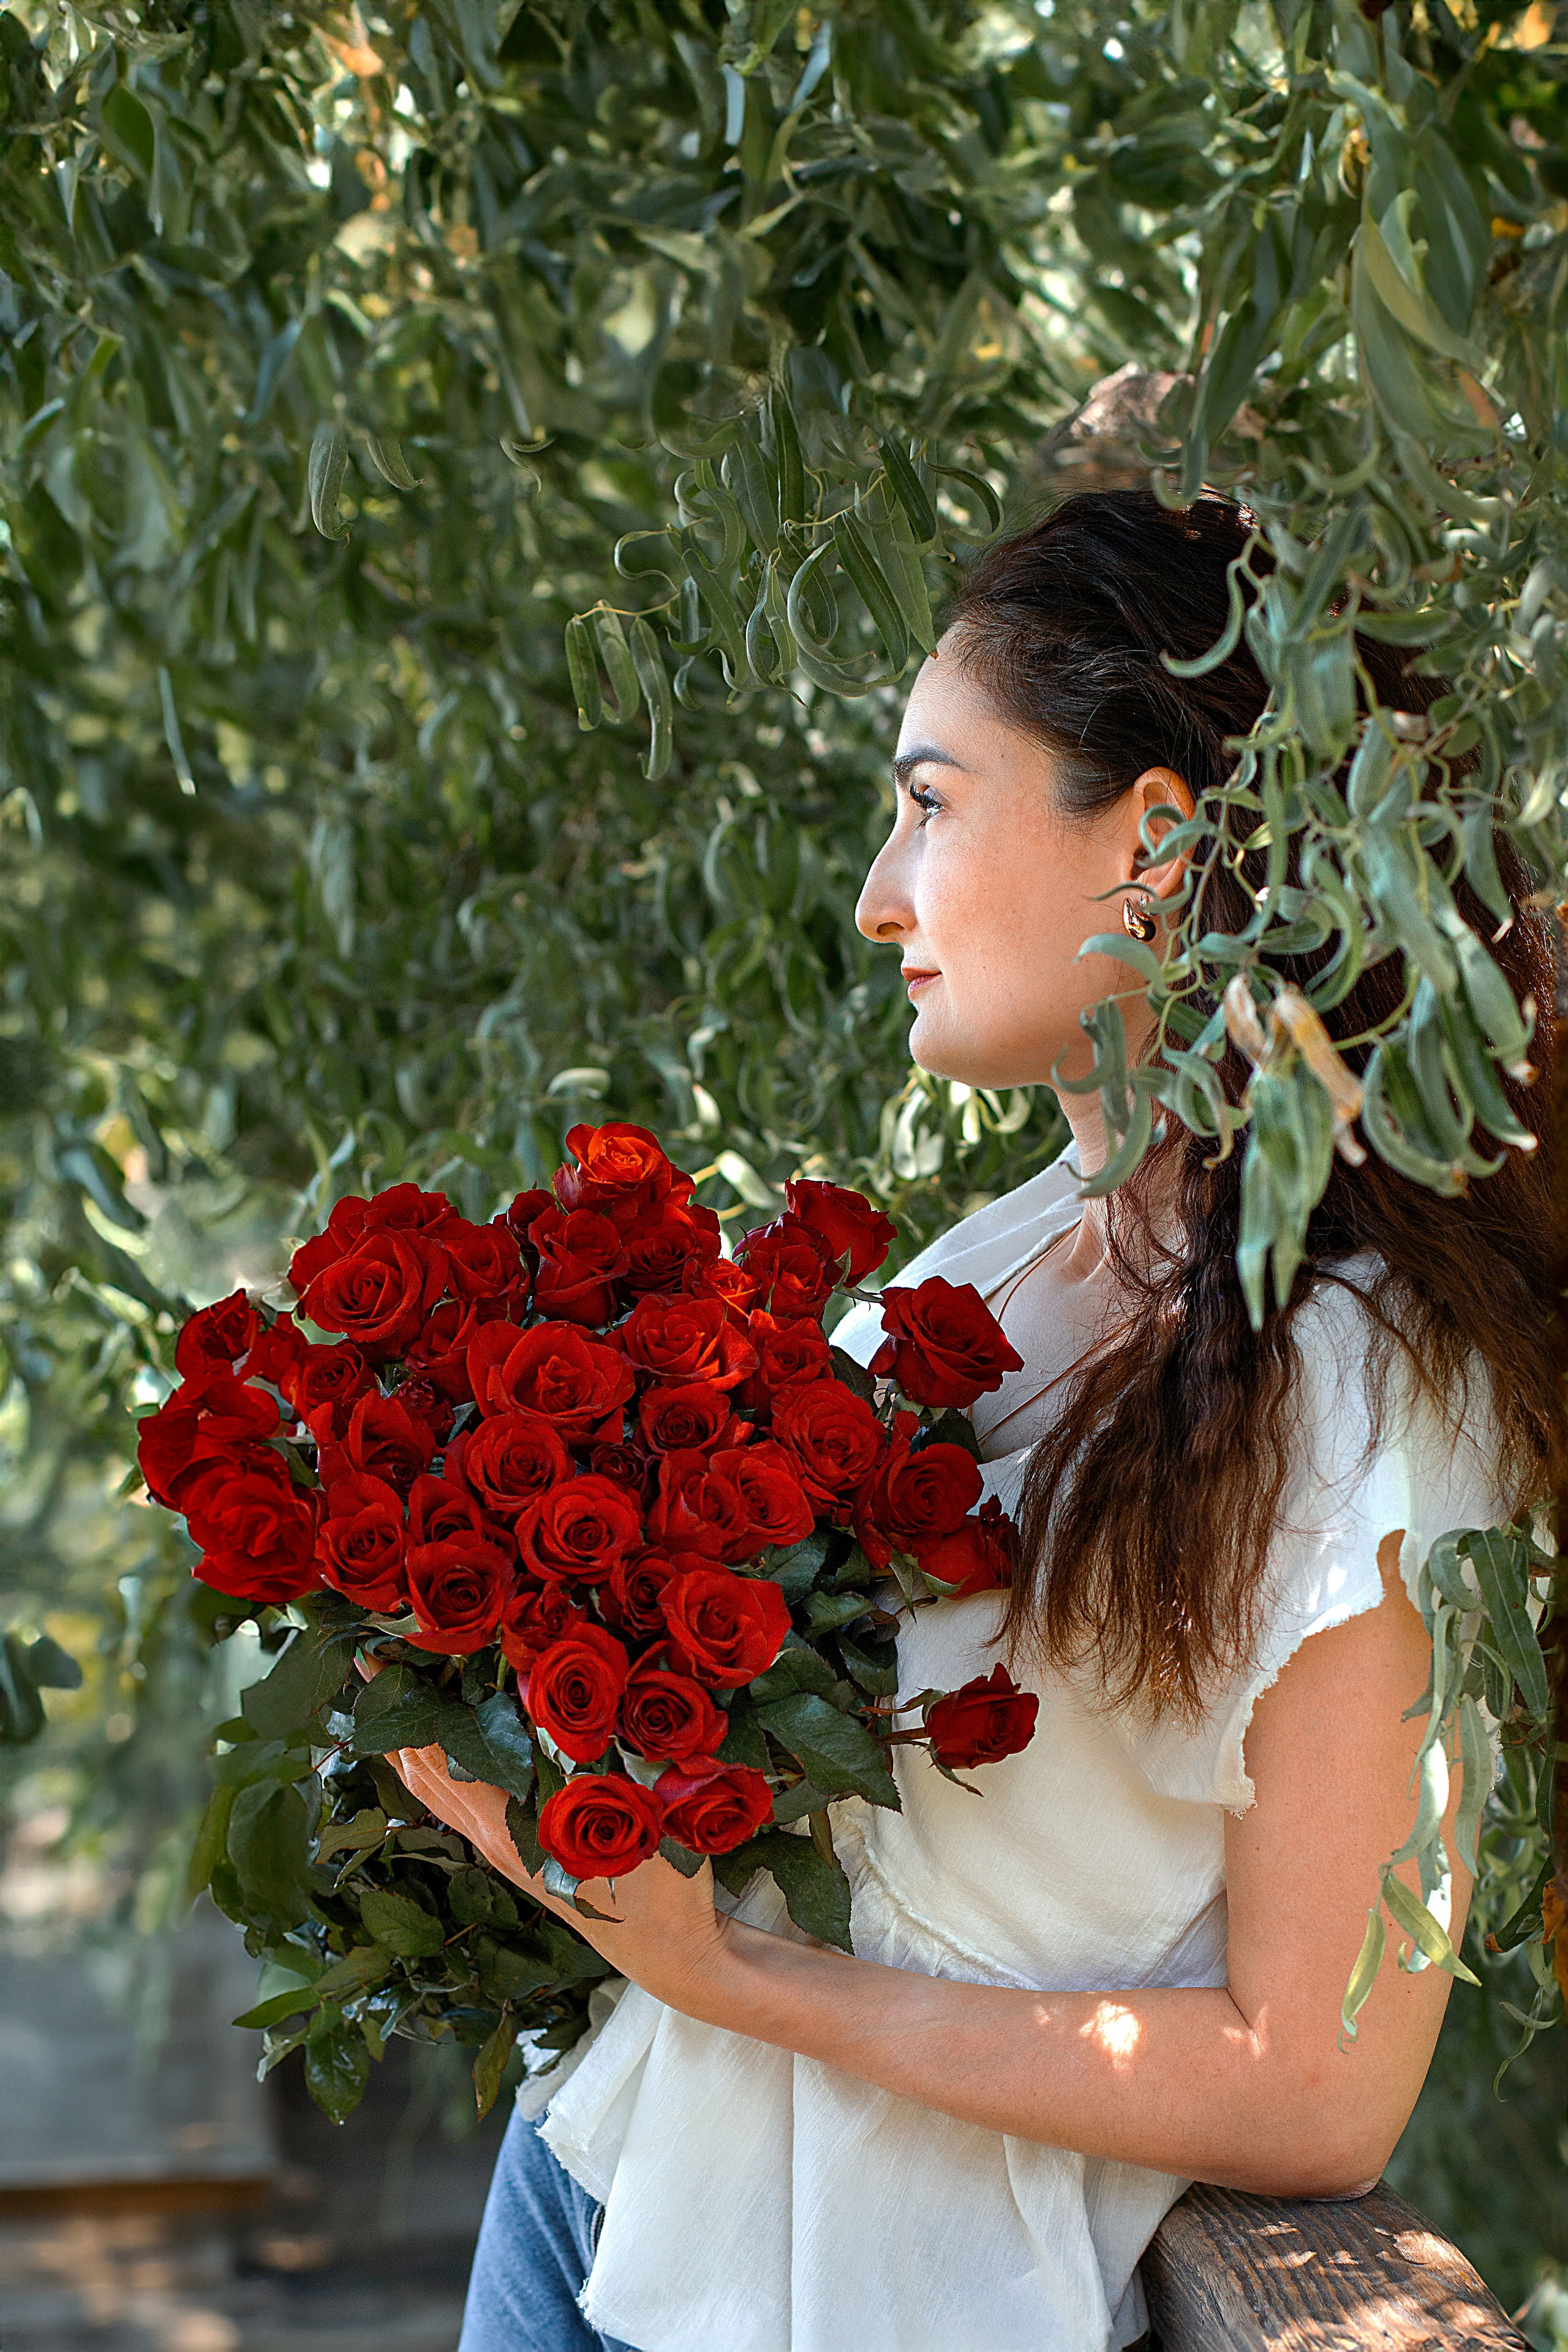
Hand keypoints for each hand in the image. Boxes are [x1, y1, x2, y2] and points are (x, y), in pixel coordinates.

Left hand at [356, 1657, 733, 2010]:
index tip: (386, 1648)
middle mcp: (489, 1838)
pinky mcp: (512, 1854)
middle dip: (394, 1711)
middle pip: (419, 1767)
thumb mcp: (630, 1814)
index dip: (410, 1701)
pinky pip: (454, 1801)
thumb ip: (588, 1757)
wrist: (672, 1953)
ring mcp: (497, 1850)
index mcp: (508, 1827)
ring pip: (431, 1788)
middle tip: (376, 1650)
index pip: (437, 1753)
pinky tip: (444, 1736)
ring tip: (393, 1684)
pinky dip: (435, 1762)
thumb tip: (544, 1687)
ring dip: (409, 1736)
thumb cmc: (659, 1884)